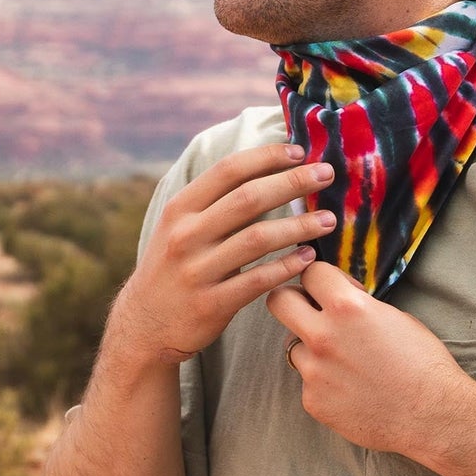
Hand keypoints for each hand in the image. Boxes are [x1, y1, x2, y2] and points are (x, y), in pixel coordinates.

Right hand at [115, 144, 335, 364]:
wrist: (146, 323)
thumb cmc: (176, 267)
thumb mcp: (181, 227)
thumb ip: (217, 202)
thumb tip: (269, 170)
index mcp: (180, 208)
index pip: (228, 170)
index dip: (267, 157)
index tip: (300, 151)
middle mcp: (186, 235)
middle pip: (248, 199)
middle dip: (293, 182)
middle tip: (327, 175)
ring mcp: (198, 270)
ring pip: (258, 239)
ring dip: (299, 226)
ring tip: (329, 220)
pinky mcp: (211, 304)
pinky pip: (258, 280)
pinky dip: (287, 266)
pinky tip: (308, 257)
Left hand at [266, 262, 471, 456]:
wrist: (432, 414)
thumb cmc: (422, 363)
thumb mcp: (394, 317)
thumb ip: (357, 306)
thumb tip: (337, 300)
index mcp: (347, 308)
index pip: (310, 273)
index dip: (322, 279)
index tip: (330, 289)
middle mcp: (323, 336)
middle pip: (278, 301)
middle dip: (293, 301)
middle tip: (311, 311)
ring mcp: (314, 371)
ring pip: (294, 346)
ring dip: (313, 349)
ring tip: (347, 363)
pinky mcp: (312, 400)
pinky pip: (307, 382)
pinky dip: (324, 382)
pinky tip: (352, 389)